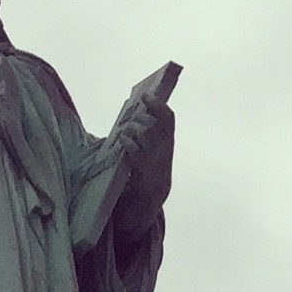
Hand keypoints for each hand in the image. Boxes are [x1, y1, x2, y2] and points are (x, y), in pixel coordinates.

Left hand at [125, 98, 174, 215]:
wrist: (152, 196)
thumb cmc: (151, 168)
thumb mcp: (156, 149)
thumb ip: (152, 132)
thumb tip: (141, 111)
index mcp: (169, 142)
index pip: (168, 118)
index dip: (158, 104)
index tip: (146, 95)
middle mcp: (164, 148)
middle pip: (153, 123)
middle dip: (141, 117)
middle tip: (132, 117)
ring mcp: (154, 158)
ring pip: (143, 133)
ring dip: (132, 128)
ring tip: (126, 130)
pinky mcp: (142, 168)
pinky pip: (134, 149)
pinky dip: (127, 141)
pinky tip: (122, 140)